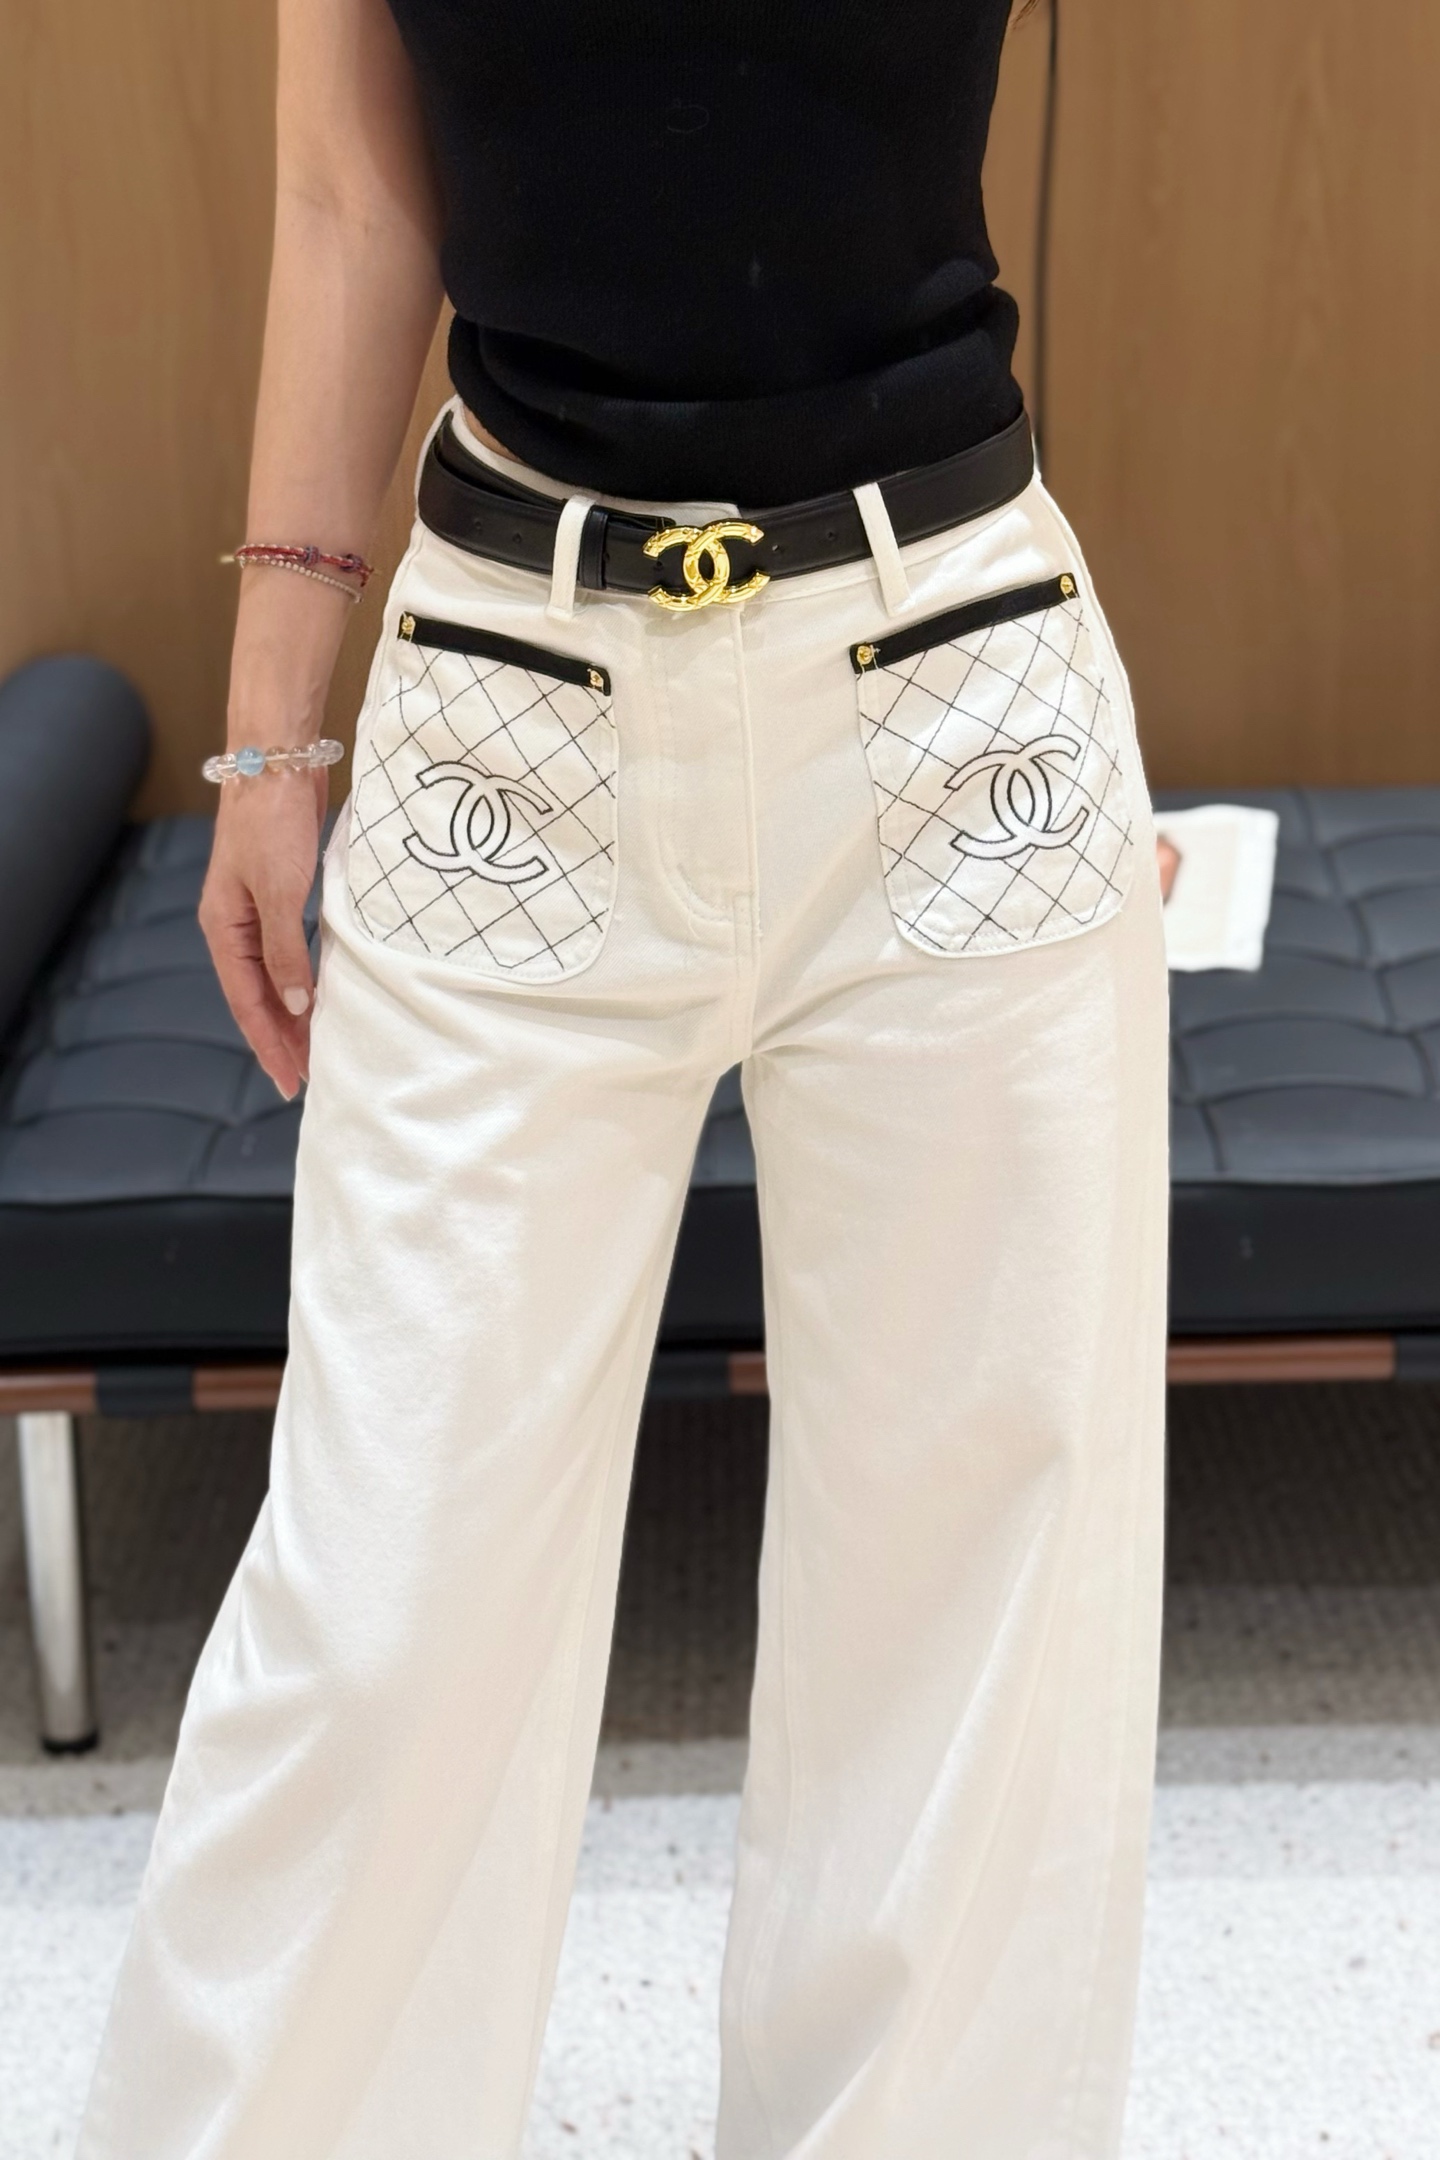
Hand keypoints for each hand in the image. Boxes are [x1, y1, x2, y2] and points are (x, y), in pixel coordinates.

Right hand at [199, 767, 329, 1099]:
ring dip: (294, 1013)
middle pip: (258, 996)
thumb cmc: (271, 822)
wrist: (276, 762)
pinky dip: (304, 979)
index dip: (269, 1044)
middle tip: (310, 1078)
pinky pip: (290, 952)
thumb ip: (287, 952)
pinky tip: (320, 996)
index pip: (246, 1003)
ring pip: (275, 977)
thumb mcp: (280, 892)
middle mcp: (235, 926)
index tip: (292, 1082)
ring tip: (317, 1048)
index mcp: (223, 929)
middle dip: (282, 1038)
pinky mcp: (280, 895)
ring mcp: (256, 911)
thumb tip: (296, 1004)